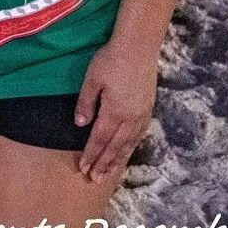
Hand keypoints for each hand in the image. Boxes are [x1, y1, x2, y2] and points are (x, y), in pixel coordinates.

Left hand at [74, 38, 159, 181]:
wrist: (138, 48)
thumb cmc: (110, 61)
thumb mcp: (92, 80)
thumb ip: (86, 103)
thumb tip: (80, 124)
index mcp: (114, 113)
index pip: (99, 140)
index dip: (91, 155)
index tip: (83, 168)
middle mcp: (130, 119)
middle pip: (115, 147)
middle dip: (104, 164)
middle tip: (94, 179)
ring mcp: (141, 116)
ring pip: (128, 145)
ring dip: (117, 160)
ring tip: (109, 174)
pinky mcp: (147, 110)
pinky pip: (138, 136)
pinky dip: (130, 148)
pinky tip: (126, 152)